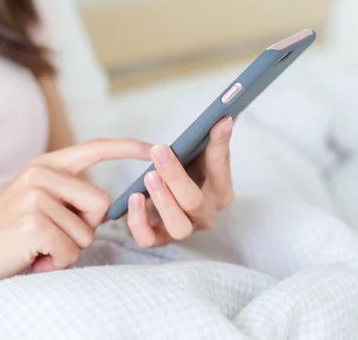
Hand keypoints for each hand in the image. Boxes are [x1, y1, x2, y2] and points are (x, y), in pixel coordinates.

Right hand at [0, 139, 151, 284]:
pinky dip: (57, 262)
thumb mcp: (37, 202)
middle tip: (50, 234)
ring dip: (68, 248)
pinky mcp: (34, 221)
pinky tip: (32, 256)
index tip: (153, 148)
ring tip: (37, 246)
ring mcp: (36, 195)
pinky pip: (72, 250)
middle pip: (102, 202)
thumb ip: (68, 195)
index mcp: (45, 165)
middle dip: (85, 227)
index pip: (95, 148)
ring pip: (88, 231)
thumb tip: (106, 205)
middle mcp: (41, 173)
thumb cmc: (8, 235)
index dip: (127, 148)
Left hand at [126, 116, 233, 247]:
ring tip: (148, 177)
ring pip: (179, 227)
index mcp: (220, 191)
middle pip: (195, 202)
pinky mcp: (159, 238)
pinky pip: (149, 239)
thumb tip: (224, 118)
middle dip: (177, 177)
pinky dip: (139, 222)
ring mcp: (183, 229)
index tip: (216, 121)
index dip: (218, 144)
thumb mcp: (200, 155)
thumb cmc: (187, 173)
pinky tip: (133, 198)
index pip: (221, 167)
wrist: (168, 196)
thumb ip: (213, 140)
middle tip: (160, 152)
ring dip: (163, 201)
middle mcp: (205, 215)